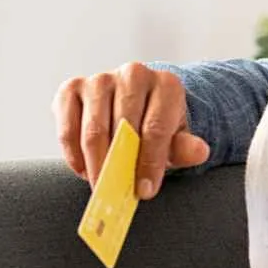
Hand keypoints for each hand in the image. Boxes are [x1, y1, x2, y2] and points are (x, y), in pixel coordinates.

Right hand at [52, 63, 208, 198]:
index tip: (144, 190)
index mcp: (166, 84)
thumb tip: (200, 152)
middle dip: (119, 166)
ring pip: (94, 130)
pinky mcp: (71, 88)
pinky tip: (83, 171)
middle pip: (123, 128)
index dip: (149, 162)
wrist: (137, 105)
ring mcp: (100, 79)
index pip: (156, 128)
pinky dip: (74, 155)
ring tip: (100, 186)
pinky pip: (68, 127)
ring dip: (95, 164)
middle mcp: (133, 74)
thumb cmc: (157, 126)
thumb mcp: (177, 138)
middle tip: (116, 193)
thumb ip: (186, 147)